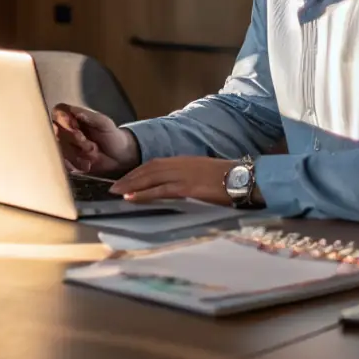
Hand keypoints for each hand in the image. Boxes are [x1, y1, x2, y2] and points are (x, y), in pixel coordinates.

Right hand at [52, 103, 138, 175]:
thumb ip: (90, 116)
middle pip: (57, 132)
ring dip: (76, 154)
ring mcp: (64, 145)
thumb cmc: (112, 135)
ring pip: (59, 149)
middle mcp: (64, 129)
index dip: (64, 122)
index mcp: (72, 115)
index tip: (76, 128)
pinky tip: (86, 164)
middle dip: (74, 141)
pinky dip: (75, 164)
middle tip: (89, 144)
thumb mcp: (104, 123)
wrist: (119, 156)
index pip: (58, 113)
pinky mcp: (67, 160)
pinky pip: (62, 163)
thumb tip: (73, 110)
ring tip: (93, 154)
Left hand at [111, 157, 236, 204]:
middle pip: (148, 169)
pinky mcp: (188, 188)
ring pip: (150, 178)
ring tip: (116, 192)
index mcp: (185, 161)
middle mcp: (180, 164)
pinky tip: (132, 198)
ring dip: (131, 185)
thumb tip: (179, 187)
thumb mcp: (205, 173)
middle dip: (130, 177)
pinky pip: (160, 191)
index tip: (126, 178)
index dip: (138, 171)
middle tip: (113, 186)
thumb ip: (190, 177)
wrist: (245, 178)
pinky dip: (144, 194)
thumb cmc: (230, 179)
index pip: (155, 164)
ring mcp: (183, 175)